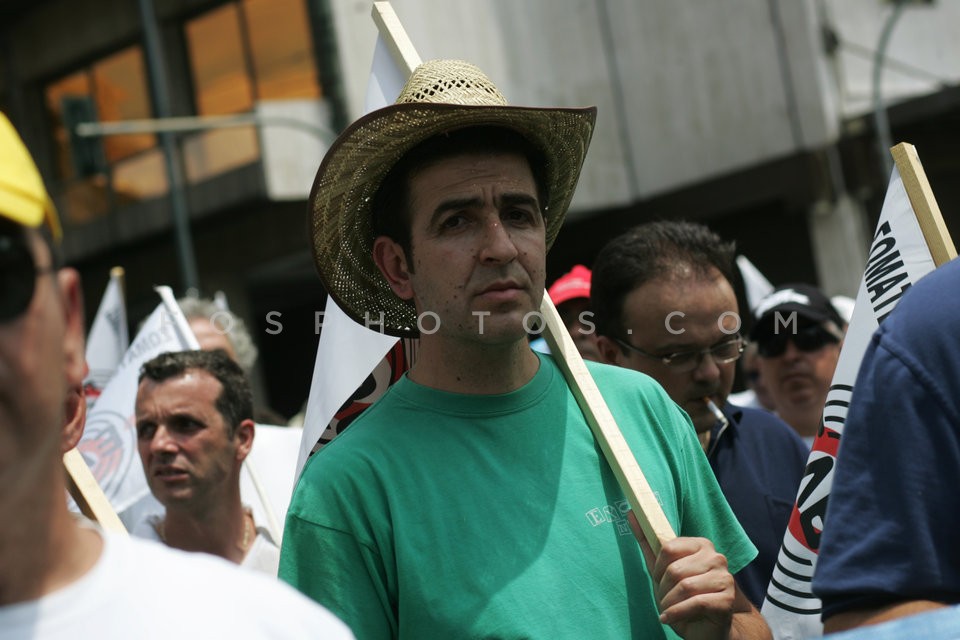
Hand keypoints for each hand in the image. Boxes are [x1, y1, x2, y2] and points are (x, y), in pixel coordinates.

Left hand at [629, 512, 734, 639]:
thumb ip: (648, 543)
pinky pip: (695, 603)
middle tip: (665, 599)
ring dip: (669, 602)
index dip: (658, 568)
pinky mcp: (727, 599)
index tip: (659, 580)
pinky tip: (669, 618)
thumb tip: (630, 512)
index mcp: (701, 545)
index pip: (668, 548)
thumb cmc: (682, 597)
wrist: (705, 627)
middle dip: (663, 589)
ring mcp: (724, 578)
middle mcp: (716, 558)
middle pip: (675, 569)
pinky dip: (676, 613)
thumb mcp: (661, 570)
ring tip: (669, 609)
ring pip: (685, 587)